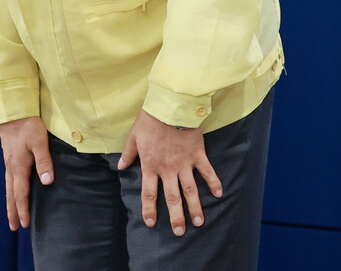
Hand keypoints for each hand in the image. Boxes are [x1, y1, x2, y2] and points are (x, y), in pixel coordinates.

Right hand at [0, 116, 53, 230]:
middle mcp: (11, 166)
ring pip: (8, 186)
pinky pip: (8, 178)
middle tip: (13, 227)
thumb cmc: (28, 124)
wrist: (13, 110)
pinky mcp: (9, 156)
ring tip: (11, 214)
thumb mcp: (39, 142)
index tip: (23, 224)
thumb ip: (44, 162)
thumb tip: (46, 182)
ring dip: (10, 202)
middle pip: (11, 194)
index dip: (22, 209)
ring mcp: (8, 161)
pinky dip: (10, 190)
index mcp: (18, 166)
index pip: (20, 193)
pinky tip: (12, 190)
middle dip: (12, 211)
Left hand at [118, 110, 222, 235]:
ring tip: (200, 222)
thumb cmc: (149, 120)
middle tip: (179, 232)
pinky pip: (207, 172)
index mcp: (150, 165)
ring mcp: (184, 164)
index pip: (149, 192)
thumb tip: (121, 167)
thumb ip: (128, 154)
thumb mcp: (133, 136)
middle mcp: (168, 169)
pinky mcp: (198, 155)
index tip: (151, 223)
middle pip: (172, 197)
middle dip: (176, 217)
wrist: (170, 108)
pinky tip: (220, 195)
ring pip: (191, 190)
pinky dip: (214, 183)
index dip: (149, 208)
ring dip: (195, 207)